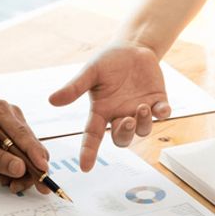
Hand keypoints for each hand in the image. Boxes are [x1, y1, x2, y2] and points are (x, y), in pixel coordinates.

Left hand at [0, 101, 50, 193]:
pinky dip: (20, 170)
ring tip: (10, 185)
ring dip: (26, 173)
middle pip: (32, 145)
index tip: (43, 169)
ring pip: (31, 153)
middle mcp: (12, 116)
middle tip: (33, 188)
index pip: (22, 134)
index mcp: (0, 111)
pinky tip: (7, 178)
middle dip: (33, 169)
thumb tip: (21, 169)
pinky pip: (25, 156)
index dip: (34, 153)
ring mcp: (15, 126)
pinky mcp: (15, 138)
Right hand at [49, 44, 171, 170]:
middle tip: (127, 121)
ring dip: (143, 122)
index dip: (88, 152)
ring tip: (142, 107)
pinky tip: (161, 108)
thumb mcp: (90, 72)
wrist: (132, 48)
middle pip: (121, 138)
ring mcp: (139, 110)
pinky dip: (162, 113)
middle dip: (124, 134)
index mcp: (101, 111)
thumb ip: (74, 88)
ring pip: (142, 130)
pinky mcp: (157, 101)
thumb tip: (52, 101)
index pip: (92, 136)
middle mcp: (120, 115)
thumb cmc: (108, 61)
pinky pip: (162, 114)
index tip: (85, 167)